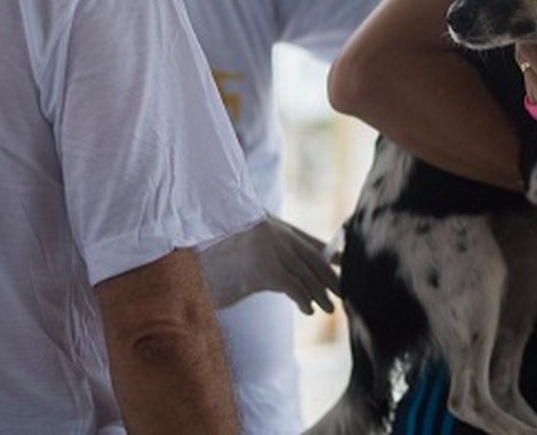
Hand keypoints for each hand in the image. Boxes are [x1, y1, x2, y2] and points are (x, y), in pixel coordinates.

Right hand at [198, 215, 338, 314]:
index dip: (330, 259)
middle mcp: (275, 237)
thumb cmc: (217, 255)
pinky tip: (308, 309)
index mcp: (273, 228)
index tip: (345, 270)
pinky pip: (292, 286)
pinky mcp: (263, 271)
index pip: (312, 245)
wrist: (192, 257)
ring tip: (329, 307)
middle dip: (330, 279)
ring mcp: (270, 252)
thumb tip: (305, 268)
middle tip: (343, 294)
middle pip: (313, 260)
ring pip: (305, 274)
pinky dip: (304, 299)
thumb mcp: (248, 250)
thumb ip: (276, 254)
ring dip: (320, 293)